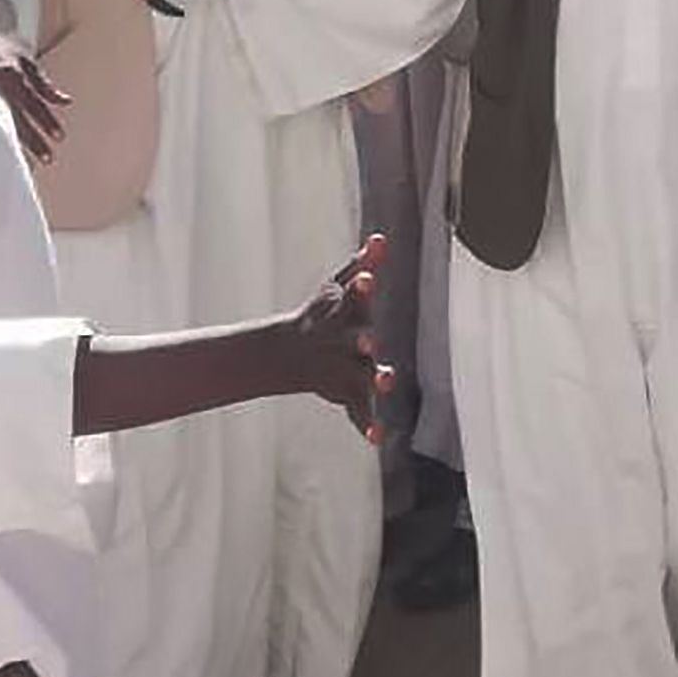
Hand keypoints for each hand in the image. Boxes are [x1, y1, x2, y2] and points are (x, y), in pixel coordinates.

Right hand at [0, 17, 70, 162]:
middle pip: (18, 119)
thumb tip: (65, 102)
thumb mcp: (25, 58)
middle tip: (49, 158)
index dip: (47, 121)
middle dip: (34, 140)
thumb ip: (43, 83)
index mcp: (13, 75)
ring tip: (26, 162)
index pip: (34, 104)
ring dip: (14, 143)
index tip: (60, 138)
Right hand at [287, 235, 393, 443]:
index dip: (362, 286)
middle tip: (369, 342)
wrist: (292, 352)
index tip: (369, 278)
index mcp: (344, 312)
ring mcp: (344, 368)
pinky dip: (365, 425)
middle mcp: (344, 341)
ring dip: (373, 379)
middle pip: (356, 340)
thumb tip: (380, 238)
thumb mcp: (338, 288)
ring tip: (385, 381)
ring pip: (360, 376)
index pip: (355, 296)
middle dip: (362, 341)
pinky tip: (377, 438)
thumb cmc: (323, 314)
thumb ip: (362, 264)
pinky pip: (357, 411)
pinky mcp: (347, 392)